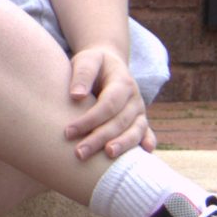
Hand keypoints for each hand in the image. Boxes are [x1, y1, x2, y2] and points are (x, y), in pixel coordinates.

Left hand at [64, 44, 152, 160]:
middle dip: (99, 138)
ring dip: (122, 146)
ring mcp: (139, 111)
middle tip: (79, 153)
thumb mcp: (86, 60)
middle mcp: (134, 98)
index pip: (108, 105)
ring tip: (107, 156)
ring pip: (135, 131)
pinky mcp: (140, 120)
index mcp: (122, 82)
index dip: (89, 120)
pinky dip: (148, 143)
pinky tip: (145, 152)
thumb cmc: (93, 63)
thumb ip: (82, 74)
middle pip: (120, 122)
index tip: (68, 132)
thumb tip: (76, 96)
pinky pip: (147, 133)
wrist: (109, 64)